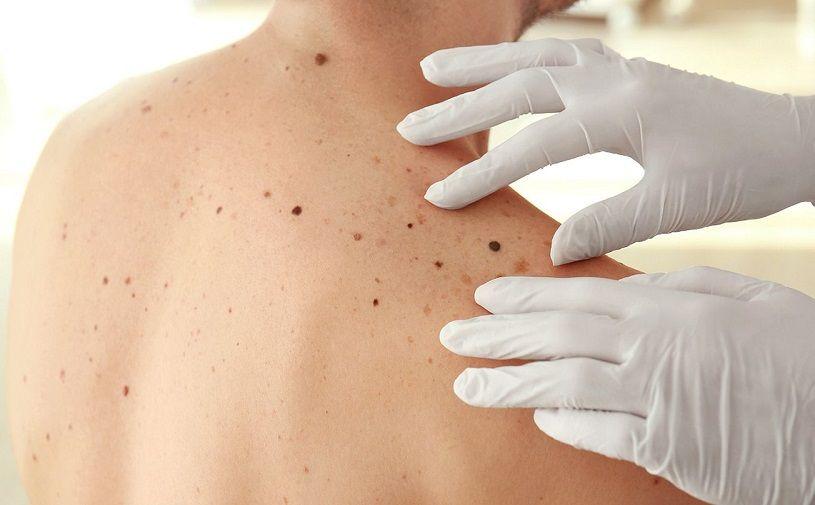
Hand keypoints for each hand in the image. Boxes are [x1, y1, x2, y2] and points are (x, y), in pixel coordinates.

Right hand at [397, 38, 814, 264]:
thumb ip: (608, 223)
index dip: (483, 172)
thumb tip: (551, 251)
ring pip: (538, 59)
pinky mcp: (630, 74)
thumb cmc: (742, 172)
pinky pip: (565, 56)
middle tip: (410, 125)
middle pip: (522, 87)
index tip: (438, 197)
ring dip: (483, 66)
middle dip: (462, 108)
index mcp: (623, 112)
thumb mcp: (676, 206)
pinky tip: (507, 68)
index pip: (534, 144)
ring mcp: (622, 70)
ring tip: (433, 70)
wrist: (792, 138)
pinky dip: (524, 59)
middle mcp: (615, 80)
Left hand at [441, 267, 814, 504]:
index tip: (482, 297)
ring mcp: (659, 400)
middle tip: (451, 336)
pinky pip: (601, 435)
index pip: (575, 298)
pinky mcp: (670, 450)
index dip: (523, 298)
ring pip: (563, 385)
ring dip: (508, 384)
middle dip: (497, 336)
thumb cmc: (802, 351)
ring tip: (464, 385)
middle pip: (556, 338)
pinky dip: (564, 424)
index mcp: (669, 307)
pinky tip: (537, 416)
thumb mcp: (750, 297)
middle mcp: (654, 348)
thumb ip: (682, 286)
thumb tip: (623, 286)